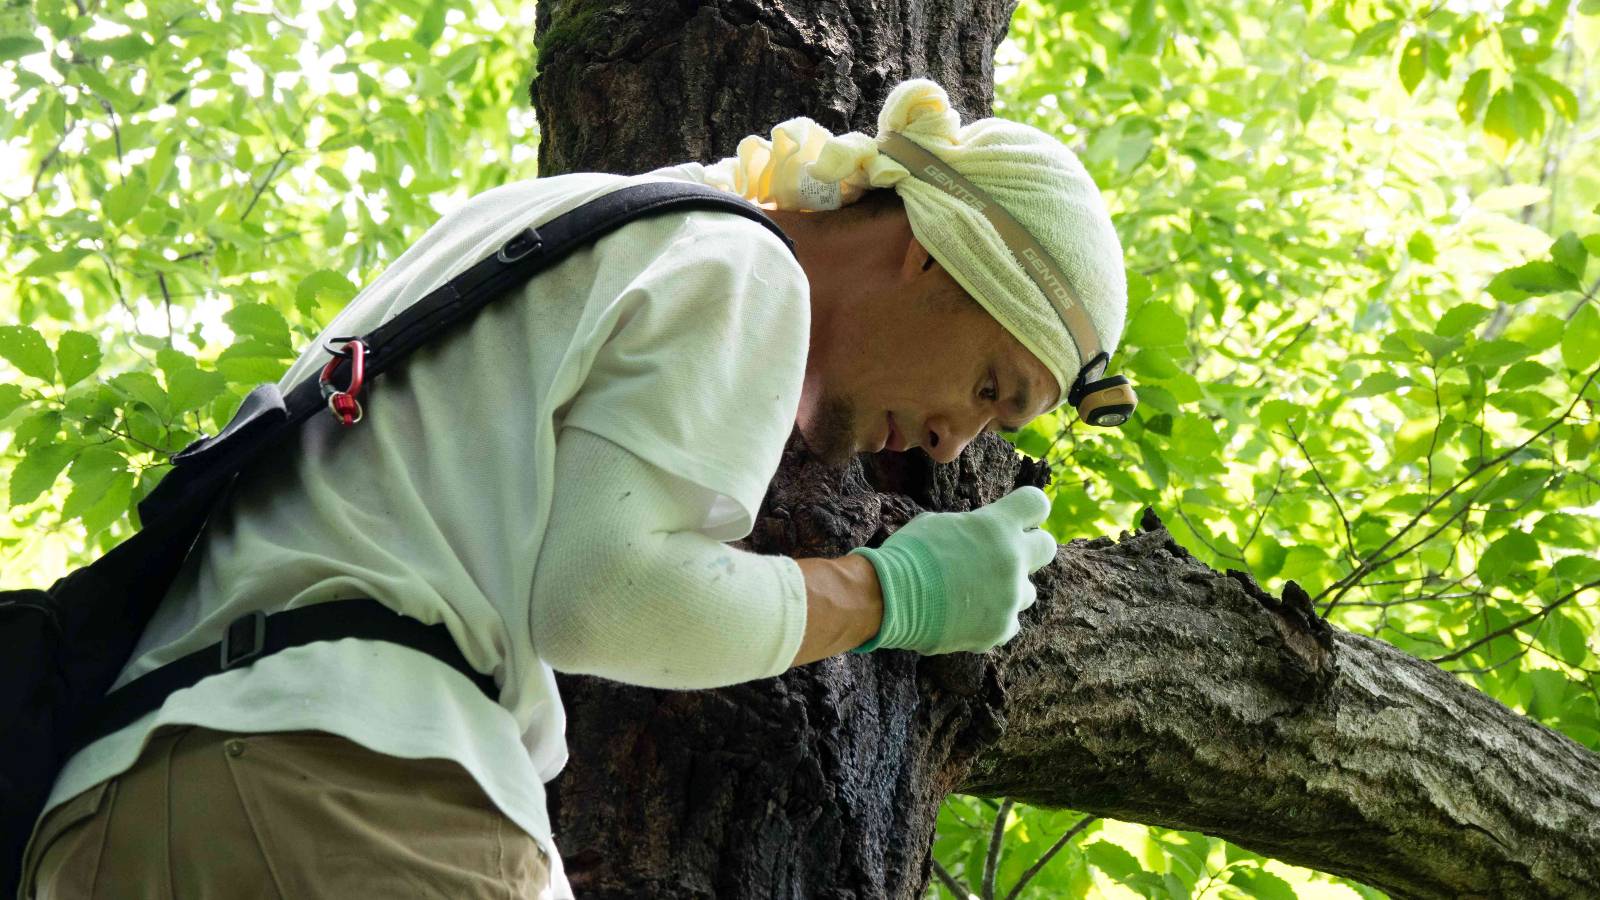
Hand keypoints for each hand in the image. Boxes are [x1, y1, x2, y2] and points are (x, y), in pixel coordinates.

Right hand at [847, 486, 1056, 654]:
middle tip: (1003, 556)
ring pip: (1027, 592)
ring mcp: (1010, 597)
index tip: (1020, 516)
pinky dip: (990, 620)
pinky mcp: (1001, 628)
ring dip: (1007, 590)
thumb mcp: (940, 524)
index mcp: (997, 526)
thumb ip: (972, 528)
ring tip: (973, 594)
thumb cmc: (908, 555)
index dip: (1028, 509)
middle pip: (1047, 546)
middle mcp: (1013, 559)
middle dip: (1029, 549)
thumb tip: (981, 533)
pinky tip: (964, 617)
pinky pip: (1008, 623)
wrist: (889, 599)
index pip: (1036, 503)